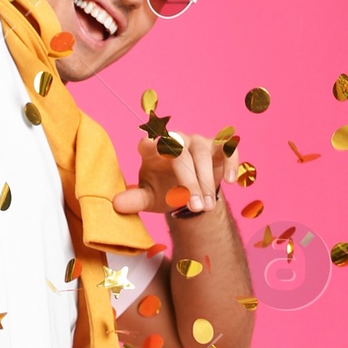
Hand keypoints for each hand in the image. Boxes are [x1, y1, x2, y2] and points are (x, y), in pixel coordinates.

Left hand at [112, 129, 240, 217]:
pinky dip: (231, 162)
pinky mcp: (216, 146)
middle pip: (180, 154)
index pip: (148, 143)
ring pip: (202, 154)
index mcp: (152, 150)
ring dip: (206, 181)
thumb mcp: (148, 197)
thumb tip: (116, 205)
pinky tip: (231, 181)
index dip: (149, 144)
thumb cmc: (163, 190)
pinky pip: (227, 148)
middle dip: (189, 182)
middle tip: (195, 206)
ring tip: (207, 206)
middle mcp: (175, 140)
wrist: (188, 192)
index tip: (148, 148)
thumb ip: (134, 200)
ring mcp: (196, 142)